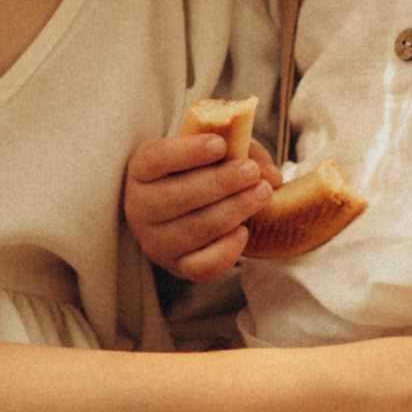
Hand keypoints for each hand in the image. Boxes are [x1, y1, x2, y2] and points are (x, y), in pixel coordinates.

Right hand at [124, 126, 272, 280]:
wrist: (188, 209)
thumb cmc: (199, 171)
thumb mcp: (215, 152)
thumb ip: (242, 152)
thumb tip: (271, 176)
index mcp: (142, 170)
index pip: (157, 158)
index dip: (188, 152)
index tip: (220, 144)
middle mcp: (140, 207)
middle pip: (178, 196)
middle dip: (220, 183)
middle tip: (251, 172)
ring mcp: (156, 241)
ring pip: (194, 229)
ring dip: (233, 210)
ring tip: (262, 193)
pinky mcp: (177, 266)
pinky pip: (202, 265)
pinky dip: (226, 250)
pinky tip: (243, 231)